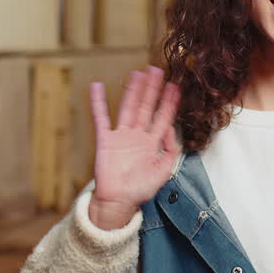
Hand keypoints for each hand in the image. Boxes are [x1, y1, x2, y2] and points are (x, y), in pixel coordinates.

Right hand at [88, 66, 180, 229]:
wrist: (119, 202)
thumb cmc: (141, 190)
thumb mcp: (164, 171)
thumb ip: (170, 150)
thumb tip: (171, 128)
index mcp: (153, 143)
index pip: (163, 117)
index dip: (169, 102)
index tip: (176, 86)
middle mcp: (138, 136)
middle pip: (147, 107)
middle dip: (152, 89)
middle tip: (157, 70)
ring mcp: (121, 136)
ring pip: (128, 108)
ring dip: (133, 91)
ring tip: (137, 73)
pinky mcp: (105, 140)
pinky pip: (101, 118)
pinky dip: (98, 103)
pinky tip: (97, 87)